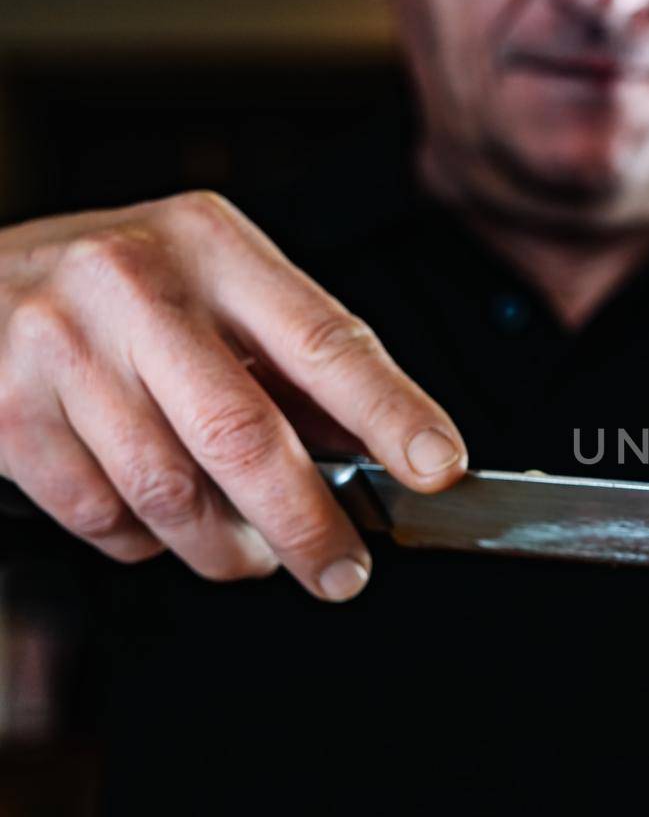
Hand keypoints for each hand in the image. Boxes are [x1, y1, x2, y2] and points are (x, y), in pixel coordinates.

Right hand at [0, 191, 467, 598]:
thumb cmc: (120, 293)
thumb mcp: (214, 288)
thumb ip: (292, 363)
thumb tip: (381, 452)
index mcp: (211, 245)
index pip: (324, 340)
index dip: (390, 412)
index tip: (437, 466)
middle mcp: (133, 285)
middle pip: (242, 434)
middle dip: (307, 523)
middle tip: (344, 571)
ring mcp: (57, 345)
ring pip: (169, 493)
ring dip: (224, 547)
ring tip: (248, 552)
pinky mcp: (2, 412)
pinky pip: (101, 516)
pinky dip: (144, 540)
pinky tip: (154, 515)